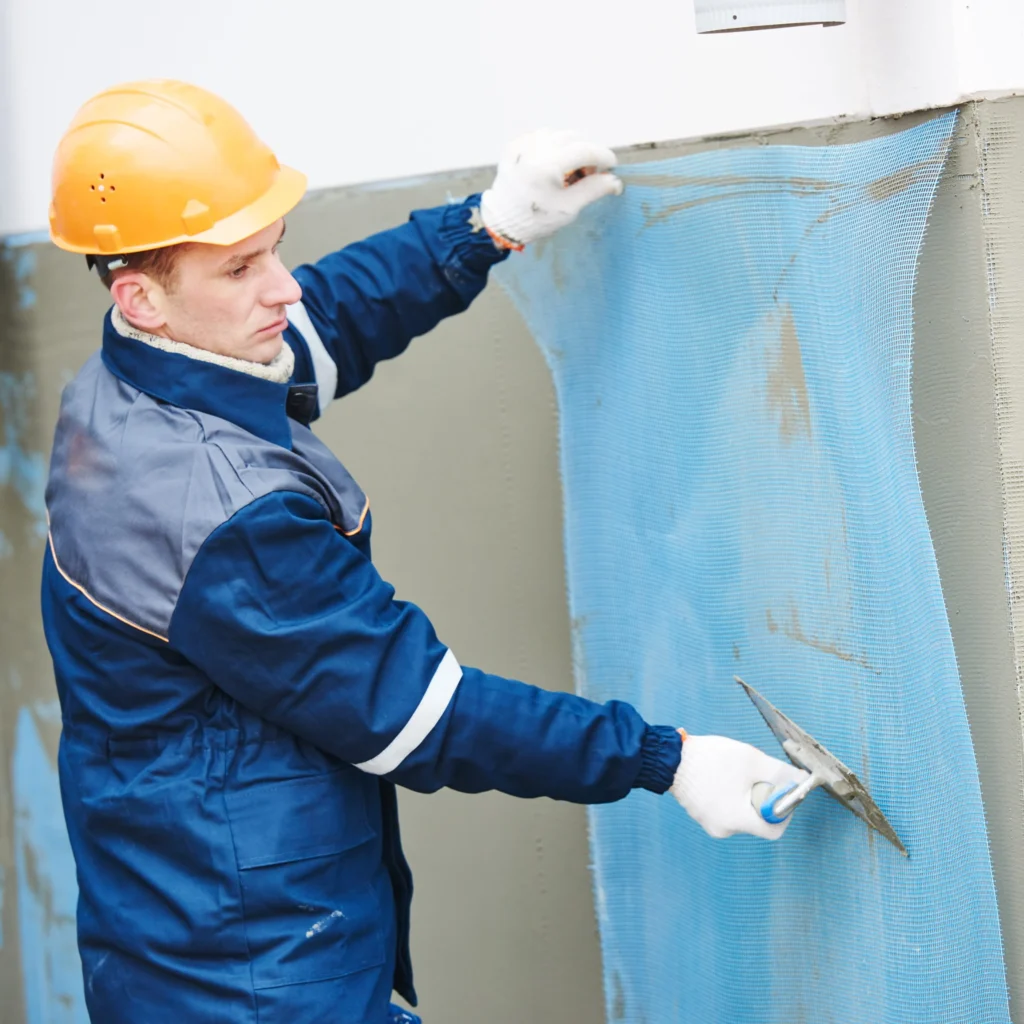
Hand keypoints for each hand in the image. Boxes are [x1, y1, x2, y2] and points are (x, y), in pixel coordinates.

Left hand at [480, 129, 622, 249]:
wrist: (501, 221)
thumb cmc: (536, 219)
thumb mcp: (568, 208)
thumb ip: (594, 190)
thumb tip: (614, 180)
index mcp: (547, 165)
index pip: (585, 150)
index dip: (603, 156)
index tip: (612, 166)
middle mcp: (535, 148)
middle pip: (574, 138)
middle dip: (587, 154)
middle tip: (589, 175)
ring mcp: (523, 144)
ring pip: (559, 135)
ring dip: (570, 149)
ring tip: (569, 173)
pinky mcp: (515, 145)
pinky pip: (542, 138)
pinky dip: (553, 148)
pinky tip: (552, 166)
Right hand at [670, 733, 808, 839]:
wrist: (671, 757)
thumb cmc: (710, 759)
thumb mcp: (752, 760)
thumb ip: (780, 773)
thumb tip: (801, 780)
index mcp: (737, 820)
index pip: (774, 829)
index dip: (784, 811)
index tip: (781, 792)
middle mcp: (723, 829)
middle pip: (757, 820)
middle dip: (762, 798)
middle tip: (757, 776)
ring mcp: (709, 823)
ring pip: (740, 813)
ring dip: (745, 795)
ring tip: (735, 772)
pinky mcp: (700, 813)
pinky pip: (724, 809)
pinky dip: (730, 795)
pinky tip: (722, 776)